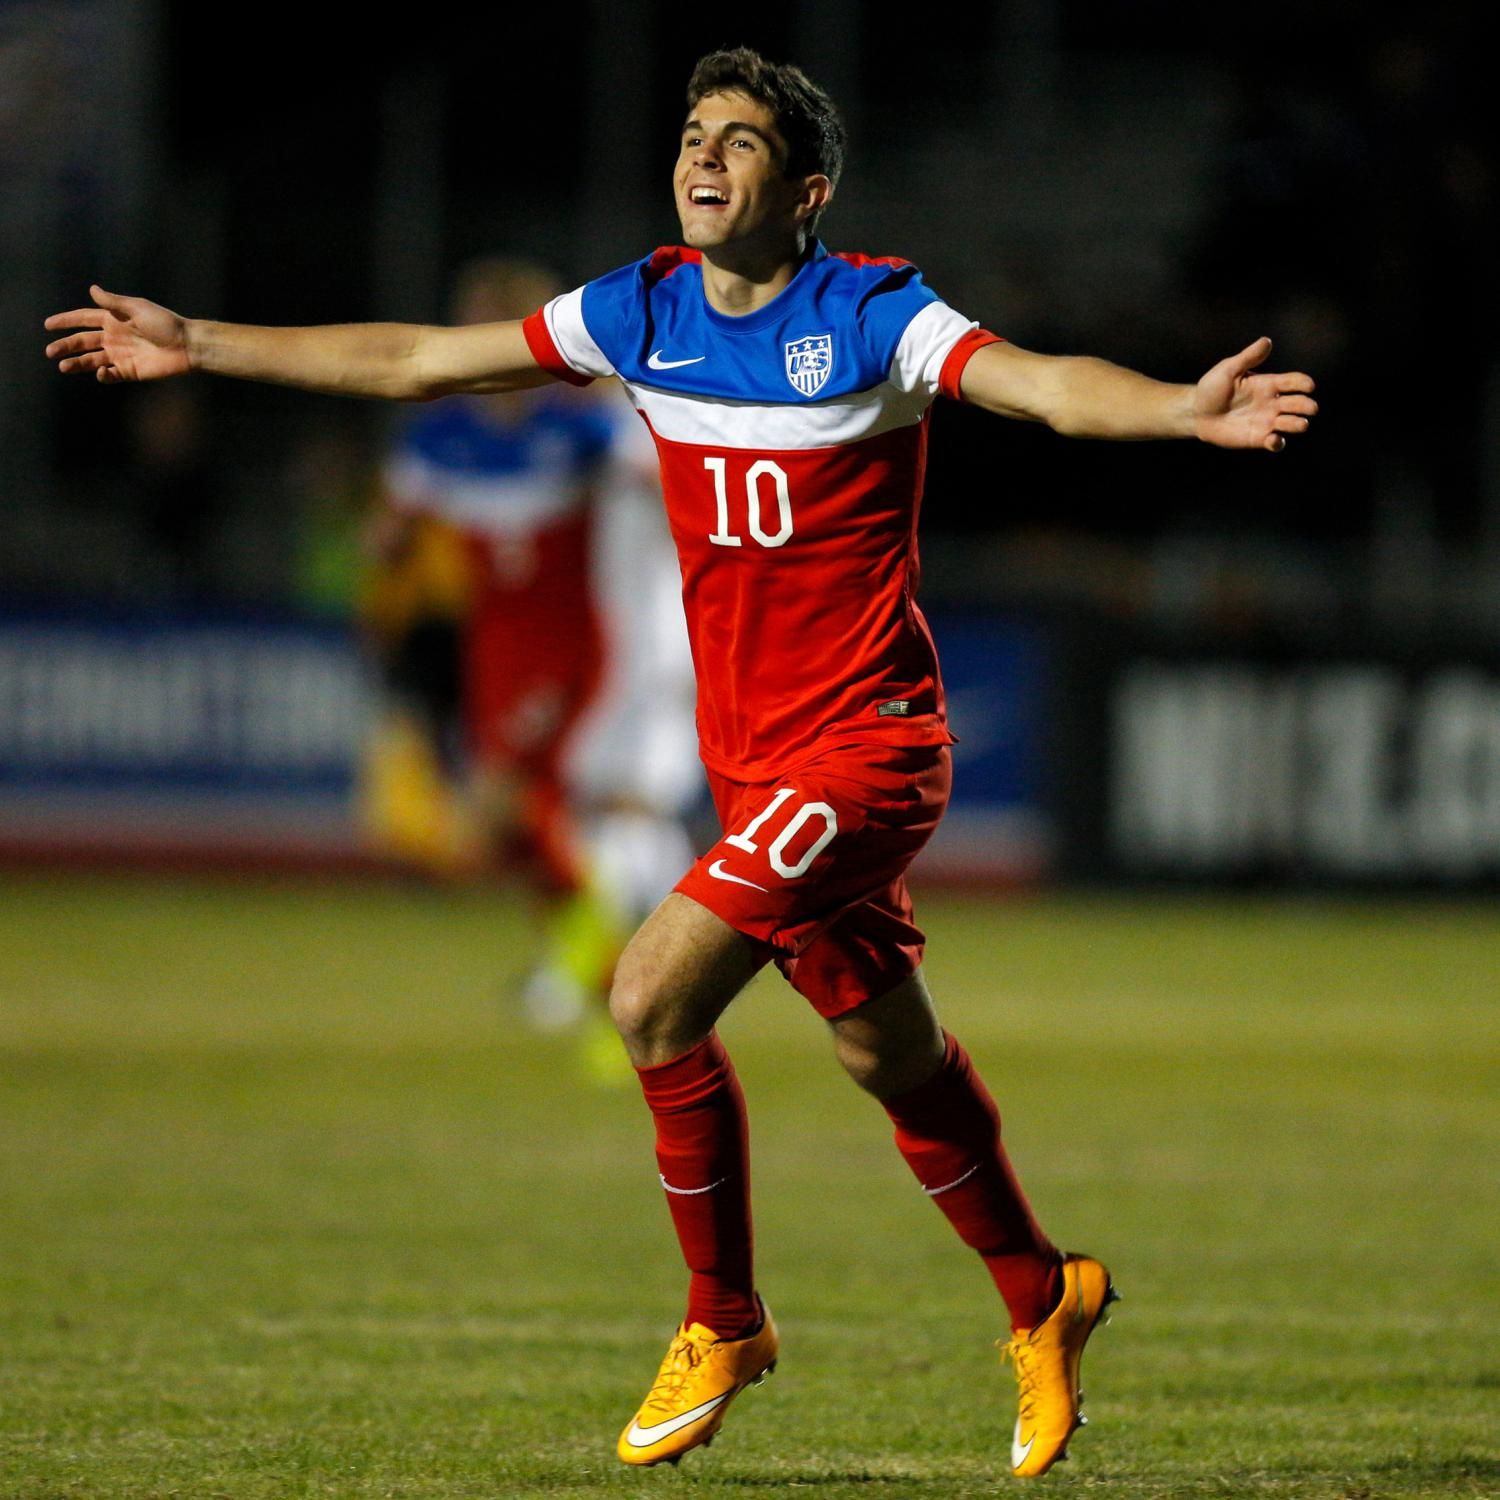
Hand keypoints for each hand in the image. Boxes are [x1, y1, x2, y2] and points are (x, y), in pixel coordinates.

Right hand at [44, 285, 191, 383]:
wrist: (187, 346)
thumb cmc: (165, 323)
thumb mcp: (137, 309)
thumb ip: (114, 303)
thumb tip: (92, 289)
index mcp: (113, 319)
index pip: (83, 319)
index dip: (66, 321)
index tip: (48, 325)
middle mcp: (114, 337)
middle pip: (83, 342)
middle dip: (66, 346)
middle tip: (50, 351)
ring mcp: (121, 355)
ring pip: (93, 360)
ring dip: (78, 363)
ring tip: (63, 367)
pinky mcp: (130, 371)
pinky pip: (111, 374)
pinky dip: (103, 375)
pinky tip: (100, 372)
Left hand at [1194, 336, 1316, 452]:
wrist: (1196, 413)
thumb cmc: (1211, 388)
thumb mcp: (1229, 369)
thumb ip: (1248, 357)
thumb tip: (1267, 341)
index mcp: (1268, 384)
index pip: (1294, 382)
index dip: (1304, 383)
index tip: (1309, 386)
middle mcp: (1272, 403)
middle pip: (1299, 404)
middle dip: (1307, 406)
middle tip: (1310, 408)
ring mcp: (1266, 421)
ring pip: (1292, 423)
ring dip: (1299, 424)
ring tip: (1300, 424)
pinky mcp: (1257, 438)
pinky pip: (1275, 443)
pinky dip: (1278, 443)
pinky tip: (1273, 439)